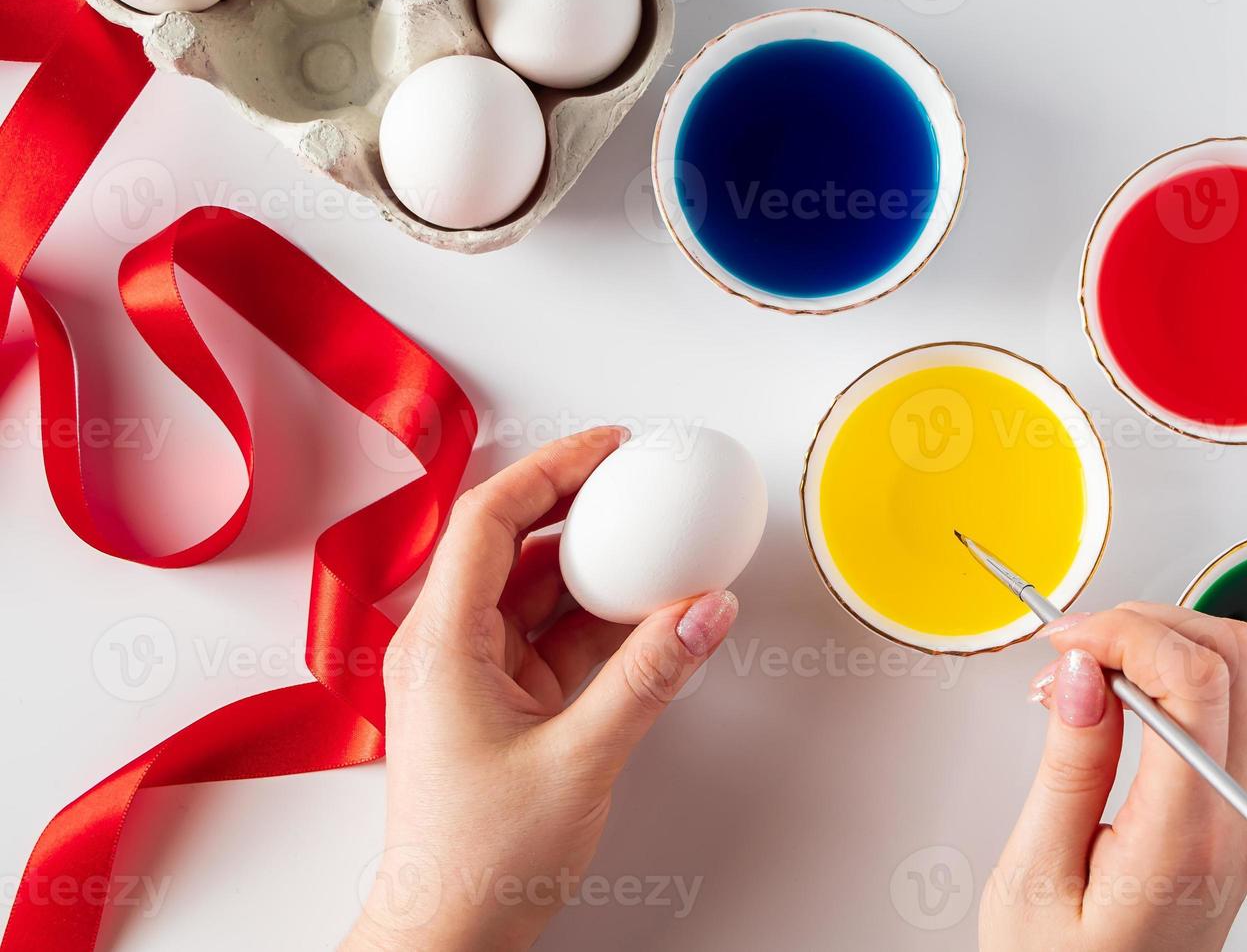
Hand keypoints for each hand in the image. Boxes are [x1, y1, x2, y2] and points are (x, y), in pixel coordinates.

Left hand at [343, 428, 739, 951]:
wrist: (450, 933)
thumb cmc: (479, 861)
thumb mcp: (580, 760)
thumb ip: (648, 678)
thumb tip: (703, 611)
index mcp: (440, 643)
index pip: (488, 520)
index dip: (549, 469)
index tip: (607, 447)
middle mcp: (448, 647)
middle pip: (512, 543)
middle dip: (577, 504)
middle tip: (638, 478)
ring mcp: (474, 674)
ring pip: (536, 589)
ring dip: (594, 564)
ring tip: (656, 540)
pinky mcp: (501, 700)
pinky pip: (551, 635)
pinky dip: (597, 617)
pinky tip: (647, 609)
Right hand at [979, 602, 1246, 951]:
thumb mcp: (1037, 873)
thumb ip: (1069, 765)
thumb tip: (1086, 672)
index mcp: (1188, 832)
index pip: (1196, 680)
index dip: (1126, 633)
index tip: (1065, 642)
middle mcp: (1237, 816)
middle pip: (1233, 657)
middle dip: (1146, 625)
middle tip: (1072, 650)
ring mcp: (1245, 811)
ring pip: (1236, 672)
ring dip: (1157, 646)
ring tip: (1081, 676)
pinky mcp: (1233, 810)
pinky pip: (1222, 710)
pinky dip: (1166, 679)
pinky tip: (1109, 700)